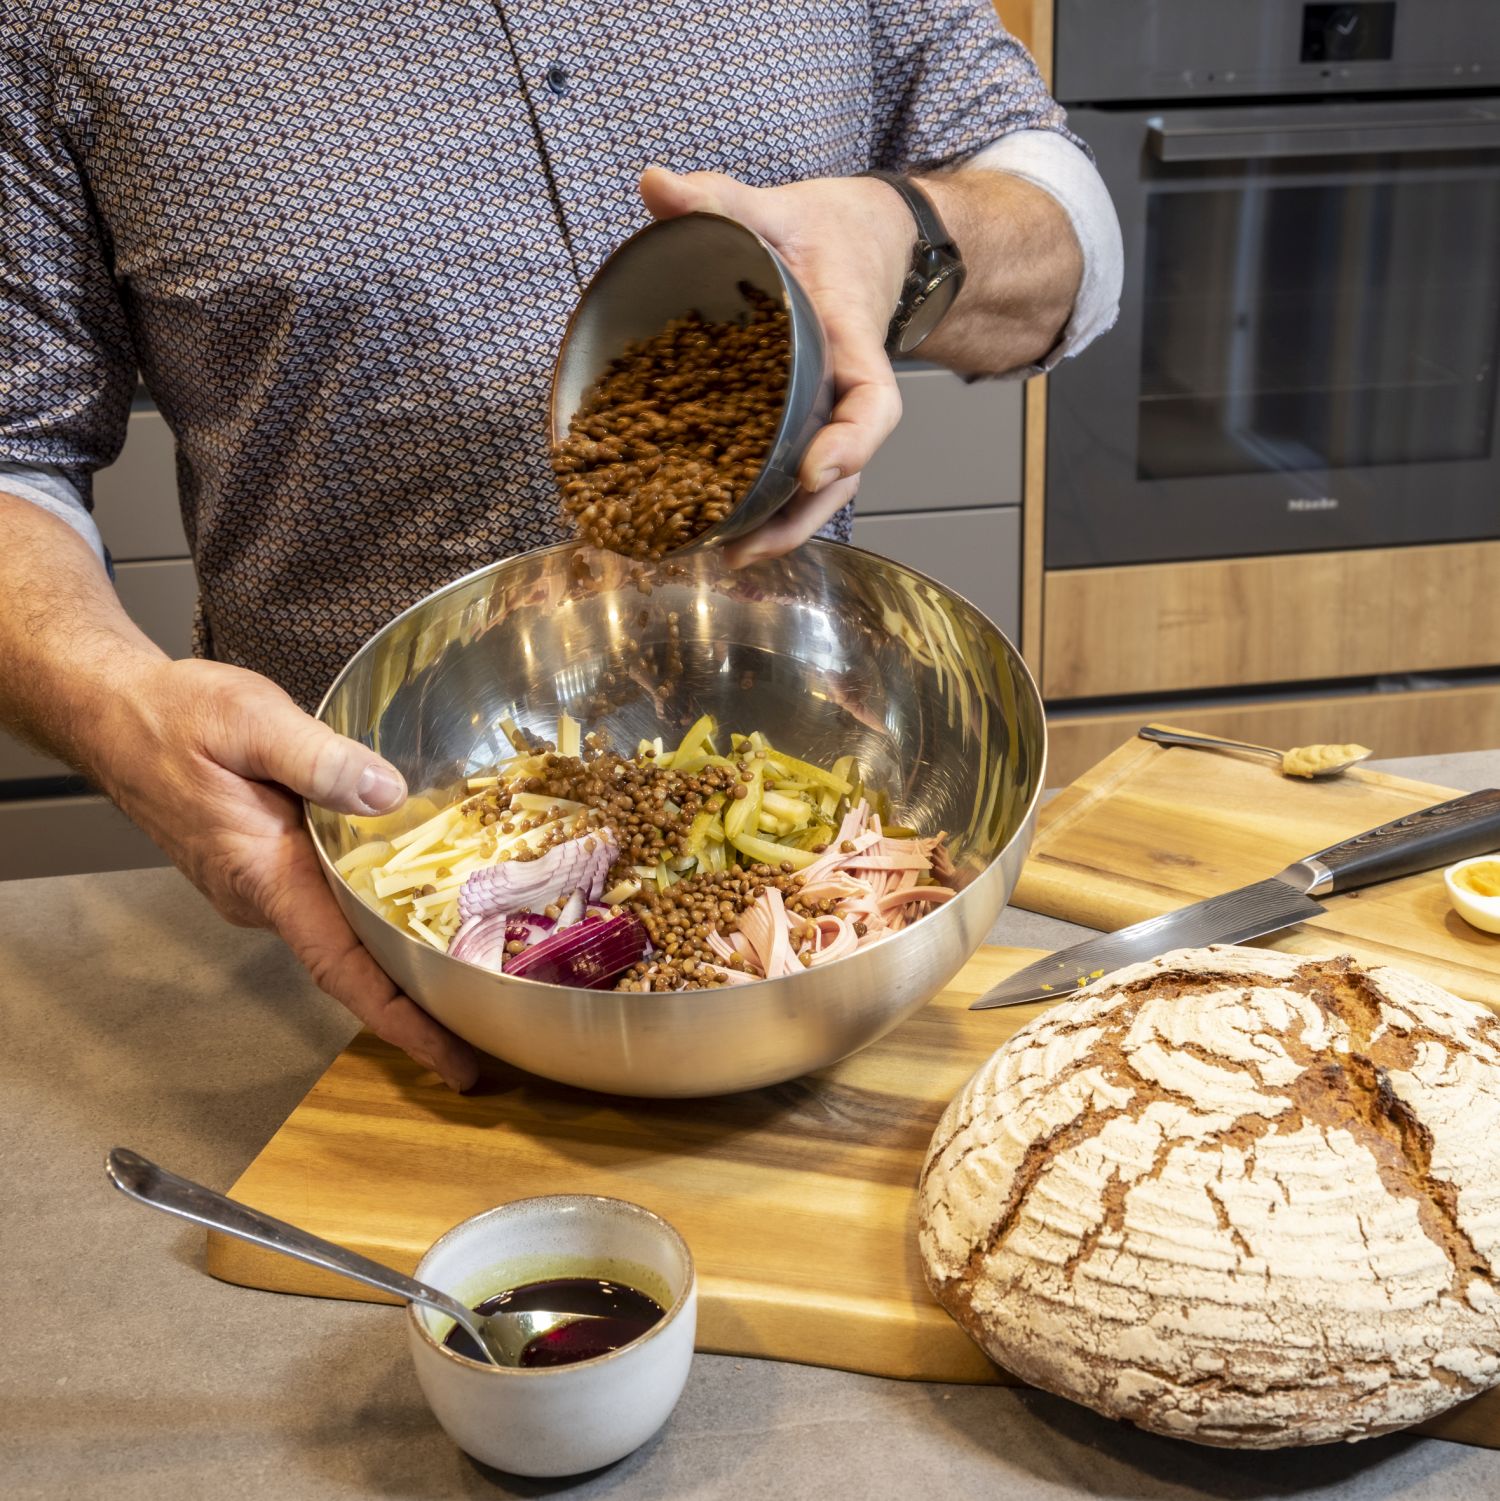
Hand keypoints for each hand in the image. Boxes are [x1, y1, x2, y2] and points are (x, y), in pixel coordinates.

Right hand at [91, 658, 479, 1090]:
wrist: (110, 710)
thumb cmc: (172, 717)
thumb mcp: (251, 722)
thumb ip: (320, 759)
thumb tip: (389, 794)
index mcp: (266, 877)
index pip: (343, 969)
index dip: (402, 1022)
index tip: (454, 1064)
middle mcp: (265, 896)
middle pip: (356, 960)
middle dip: (423, 994)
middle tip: (497, 1012)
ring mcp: (263, 885)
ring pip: (344, 927)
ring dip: (403, 947)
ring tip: (480, 957)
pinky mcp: (264, 863)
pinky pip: (329, 897)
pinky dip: (375, 905)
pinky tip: (422, 889)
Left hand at [639, 166, 914, 565]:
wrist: (866, 244)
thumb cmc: (828, 232)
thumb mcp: (779, 207)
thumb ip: (721, 199)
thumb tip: (655, 184)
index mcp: (854, 341)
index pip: (874, 402)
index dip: (851, 442)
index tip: (814, 469)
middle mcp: (846, 392)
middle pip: (843, 471)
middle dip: (800, 515)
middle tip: (746, 547)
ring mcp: (827, 414)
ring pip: (818, 486)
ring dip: (778, 526)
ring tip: (727, 556)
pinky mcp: (801, 425)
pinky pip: (792, 473)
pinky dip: (764, 506)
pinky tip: (720, 531)